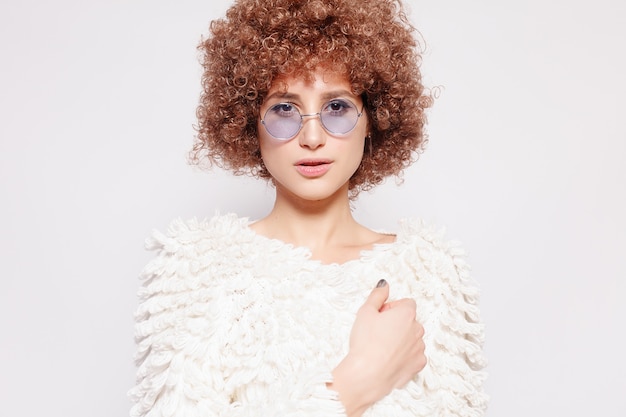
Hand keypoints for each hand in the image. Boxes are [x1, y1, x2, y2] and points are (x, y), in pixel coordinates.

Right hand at [328, 280, 425, 416]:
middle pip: (409, 321)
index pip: (406, 303)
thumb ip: (377, 295)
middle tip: (377, 332)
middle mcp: (418, 330)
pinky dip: (404, 356)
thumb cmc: (366, 343)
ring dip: (401, 340)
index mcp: (407, 314)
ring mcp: (419, 348)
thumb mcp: (365, 312)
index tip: (380, 316)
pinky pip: (413, 356)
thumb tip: (384, 285)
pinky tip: (389, 359)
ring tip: (381, 347)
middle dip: (396, 323)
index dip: (391, 308)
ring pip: (412, 339)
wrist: (367, 374)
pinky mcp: (418, 365)